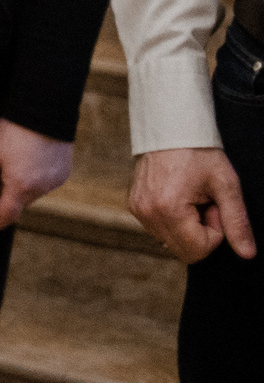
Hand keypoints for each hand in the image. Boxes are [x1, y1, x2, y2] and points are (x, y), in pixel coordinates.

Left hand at [0, 118, 71, 233]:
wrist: (44, 112)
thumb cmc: (12, 132)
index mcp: (20, 187)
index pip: (5, 215)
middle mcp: (41, 189)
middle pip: (17, 204)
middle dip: (4, 199)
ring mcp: (54, 182)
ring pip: (31, 194)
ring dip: (18, 188)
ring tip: (11, 163)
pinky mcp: (63, 174)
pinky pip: (43, 184)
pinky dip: (32, 180)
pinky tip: (27, 161)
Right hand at [131, 146, 256, 263]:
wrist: (169, 129)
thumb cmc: (199, 153)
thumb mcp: (226, 185)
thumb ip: (237, 222)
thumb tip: (247, 254)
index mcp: (168, 209)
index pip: (198, 250)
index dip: (215, 232)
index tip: (213, 205)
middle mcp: (147, 213)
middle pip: (183, 251)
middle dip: (201, 232)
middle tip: (204, 204)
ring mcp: (138, 210)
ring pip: (171, 242)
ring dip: (187, 227)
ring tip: (190, 198)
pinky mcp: (135, 206)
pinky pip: (160, 230)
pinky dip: (174, 221)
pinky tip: (178, 197)